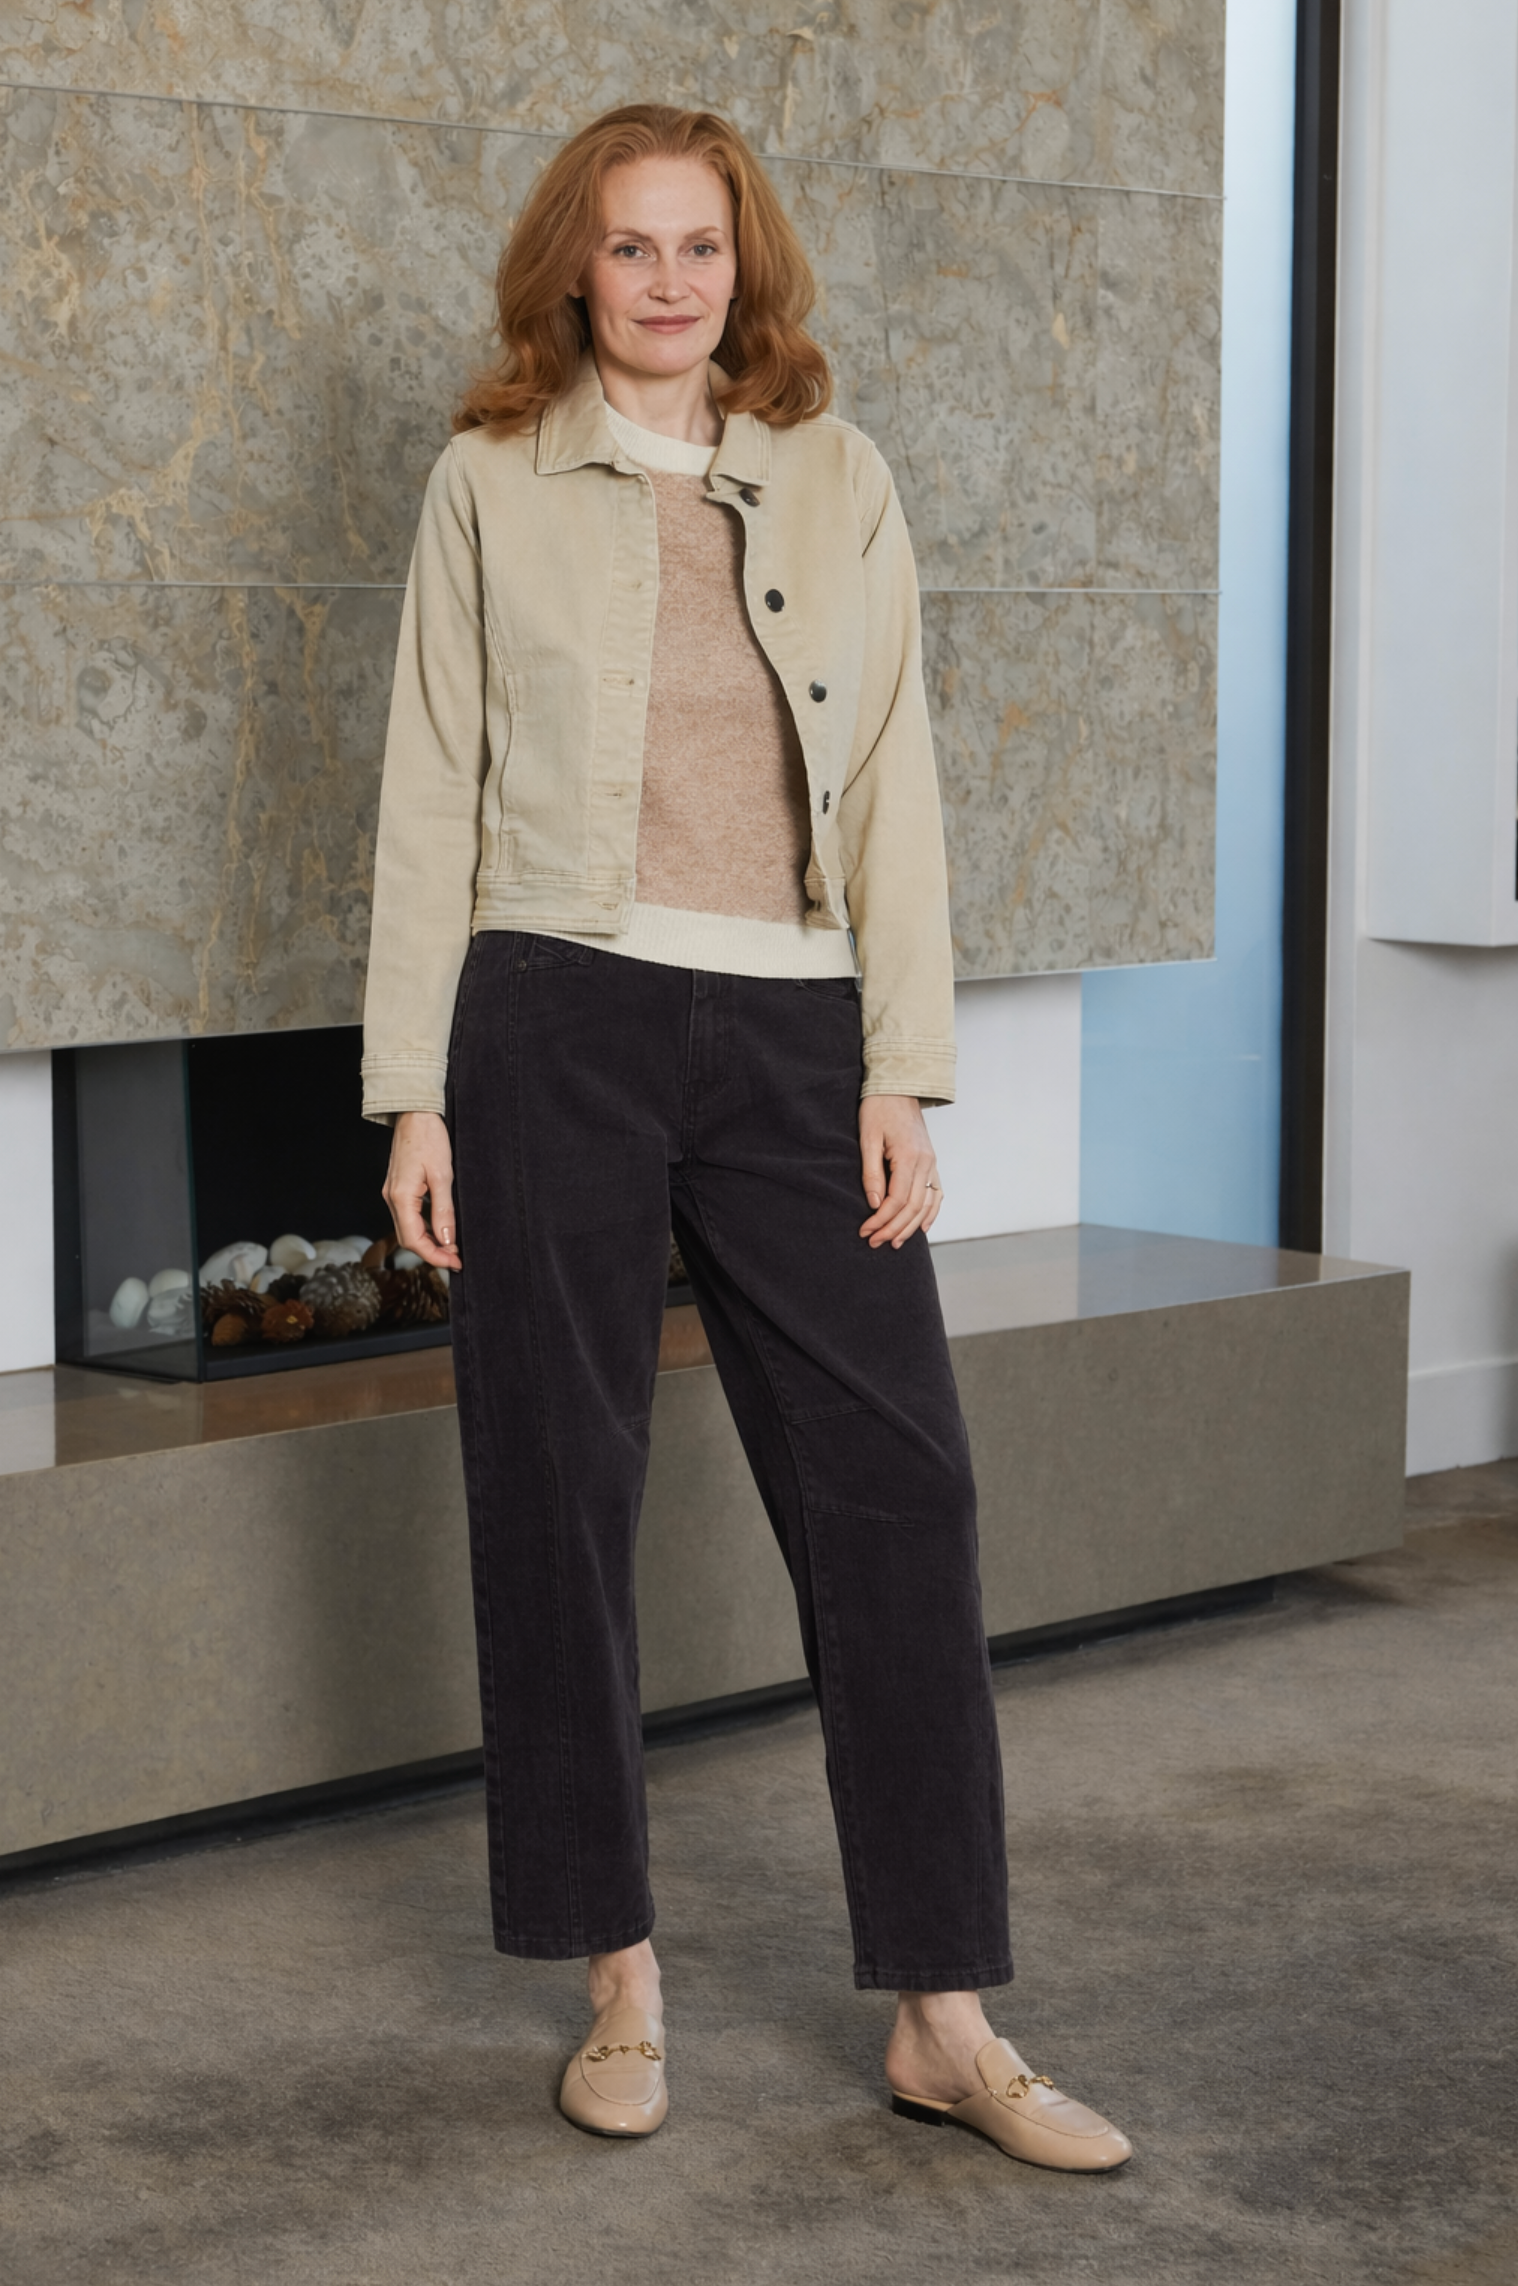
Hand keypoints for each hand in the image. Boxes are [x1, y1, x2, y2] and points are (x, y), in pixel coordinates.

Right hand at [382, 1111, 462, 1271]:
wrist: (415, 1114)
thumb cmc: (428, 1138)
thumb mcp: (442, 1176)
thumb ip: (443, 1210)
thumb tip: (447, 1240)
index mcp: (400, 1197)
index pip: (413, 1240)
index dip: (434, 1256)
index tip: (454, 1262)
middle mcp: (392, 1198)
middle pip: (408, 1238)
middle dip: (432, 1252)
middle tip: (456, 1258)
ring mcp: (393, 1193)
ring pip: (407, 1229)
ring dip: (428, 1242)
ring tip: (451, 1247)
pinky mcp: (398, 1188)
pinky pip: (408, 1216)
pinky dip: (423, 1228)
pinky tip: (439, 1229)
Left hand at [858, 1095, 943, 1249]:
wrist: (898, 1086)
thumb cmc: (878, 1108)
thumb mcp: (868, 1138)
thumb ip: (872, 1173)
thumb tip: (875, 1204)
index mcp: (909, 1157)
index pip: (897, 1200)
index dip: (881, 1220)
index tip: (865, 1231)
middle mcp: (926, 1163)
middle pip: (912, 1208)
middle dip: (893, 1229)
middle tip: (874, 1242)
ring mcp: (932, 1163)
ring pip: (926, 1205)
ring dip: (910, 1227)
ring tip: (894, 1243)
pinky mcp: (931, 1162)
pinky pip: (936, 1193)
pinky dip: (930, 1213)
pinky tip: (922, 1228)